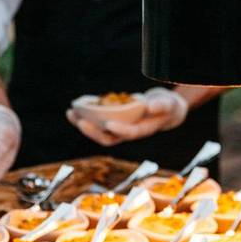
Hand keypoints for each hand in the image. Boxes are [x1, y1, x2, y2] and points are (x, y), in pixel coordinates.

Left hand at [66, 87, 188, 146]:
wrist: (165, 110)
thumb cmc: (168, 106)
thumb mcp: (170, 104)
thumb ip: (162, 106)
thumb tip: (150, 107)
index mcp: (142, 130)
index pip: (130, 133)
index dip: (119, 129)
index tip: (108, 123)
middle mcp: (128, 132)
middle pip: (108, 138)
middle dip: (93, 131)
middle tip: (79, 120)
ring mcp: (119, 128)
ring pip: (99, 132)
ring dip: (84, 125)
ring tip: (70, 113)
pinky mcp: (113, 122)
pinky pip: (97, 123)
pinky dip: (85, 116)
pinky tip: (75, 108)